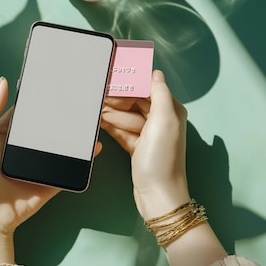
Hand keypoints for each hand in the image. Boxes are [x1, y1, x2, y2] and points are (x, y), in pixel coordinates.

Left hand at [0, 77, 101, 262]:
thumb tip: (3, 82)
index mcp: (5, 134)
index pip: (25, 112)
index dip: (38, 98)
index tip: (55, 83)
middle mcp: (24, 146)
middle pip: (46, 126)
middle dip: (61, 114)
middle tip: (80, 98)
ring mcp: (39, 164)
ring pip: (60, 144)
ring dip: (74, 134)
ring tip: (90, 118)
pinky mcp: (51, 180)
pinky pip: (69, 166)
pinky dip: (82, 158)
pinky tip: (93, 146)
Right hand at [101, 70, 189, 218]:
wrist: (157, 194)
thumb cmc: (161, 158)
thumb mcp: (163, 120)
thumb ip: (160, 93)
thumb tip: (155, 72)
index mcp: (170, 110)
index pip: (148, 88)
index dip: (130, 82)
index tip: (111, 76)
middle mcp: (161, 120)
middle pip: (135, 101)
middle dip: (117, 97)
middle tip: (98, 93)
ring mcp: (148, 134)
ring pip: (126, 115)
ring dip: (111, 112)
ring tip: (95, 107)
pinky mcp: (137, 146)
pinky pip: (122, 130)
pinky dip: (110, 125)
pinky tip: (97, 120)